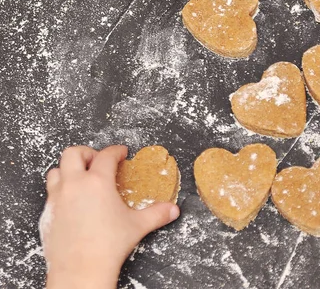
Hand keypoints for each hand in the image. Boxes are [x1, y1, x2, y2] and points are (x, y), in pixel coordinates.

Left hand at [40, 145, 179, 288]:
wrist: (80, 270)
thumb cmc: (107, 246)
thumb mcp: (138, 226)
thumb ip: (157, 214)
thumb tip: (172, 210)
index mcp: (98, 182)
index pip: (106, 155)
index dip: (116, 151)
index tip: (121, 153)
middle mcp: (74, 185)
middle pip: (73, 153)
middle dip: (88, 153)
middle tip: (98, 161)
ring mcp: (57, 198)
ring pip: (56, 171)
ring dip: (68, 169)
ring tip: (81, 178)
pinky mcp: (47, 213)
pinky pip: (50, 193)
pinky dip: (61, 190)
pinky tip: (72, 202)